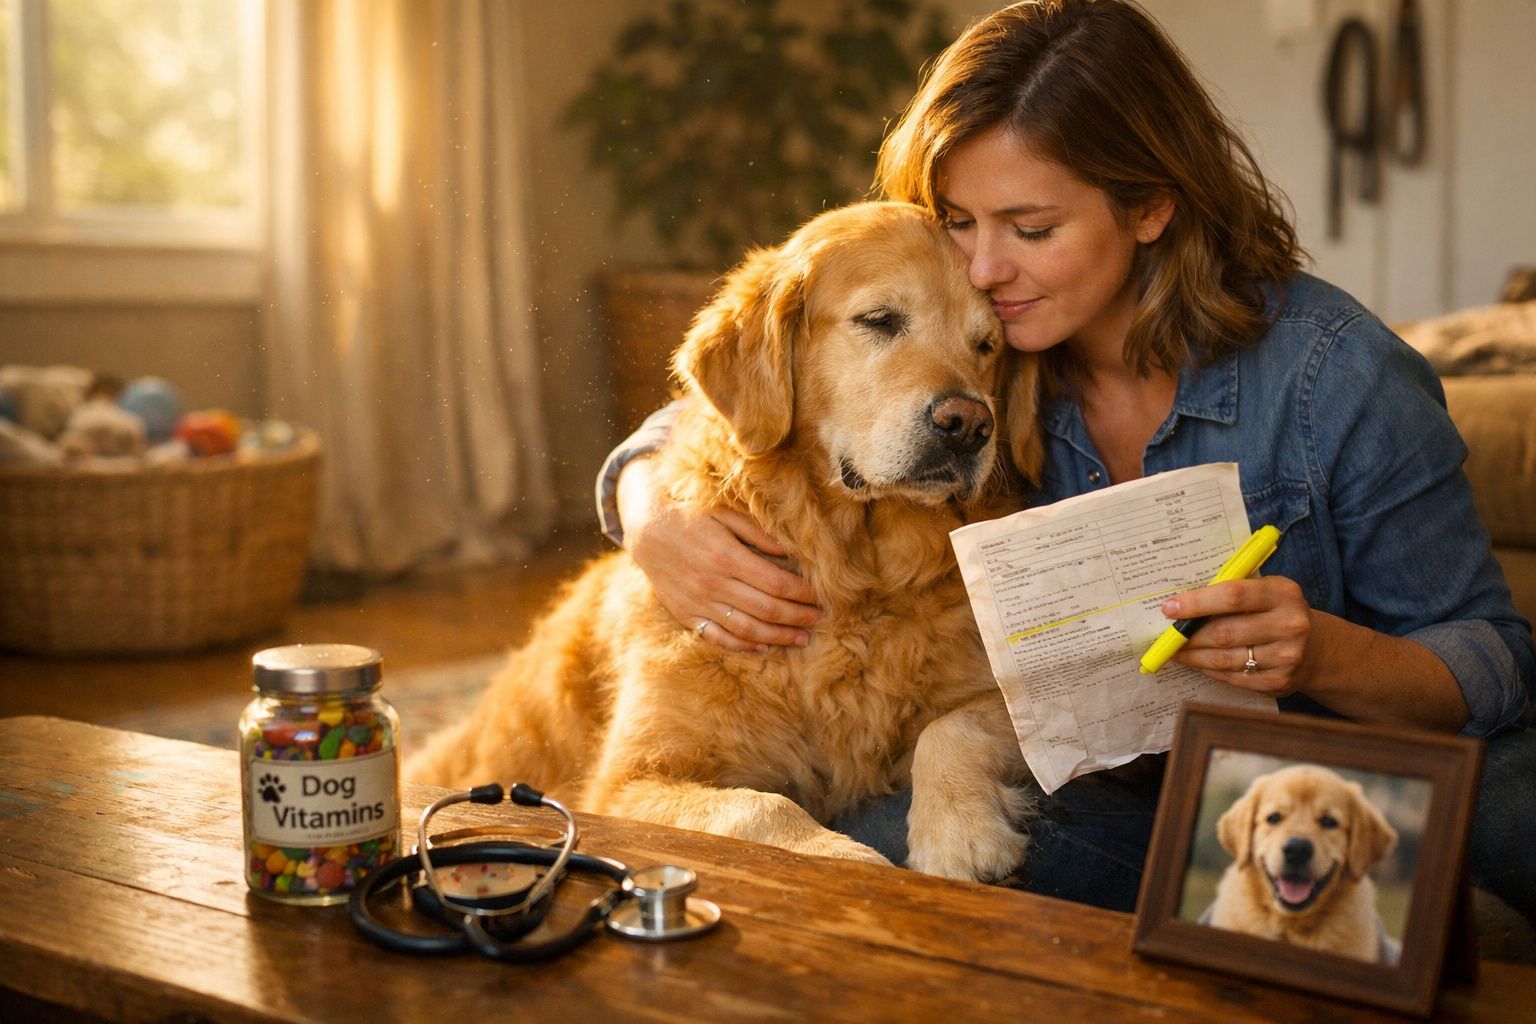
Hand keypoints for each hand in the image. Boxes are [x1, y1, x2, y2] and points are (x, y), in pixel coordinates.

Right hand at [618, 457, 821, 651]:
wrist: (647, 532)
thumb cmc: (692, 517)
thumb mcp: (725, 514)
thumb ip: (758, 533)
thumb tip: (791, 553)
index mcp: (726, 557)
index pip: (776, 583)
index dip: (803, 593)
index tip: (822, 596)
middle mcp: (713, 584)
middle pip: (767, 609)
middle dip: (799, 616)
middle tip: (821, 619)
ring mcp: (699, 604)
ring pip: (747, 629)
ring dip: (779, 637)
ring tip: (802, 639)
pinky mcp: (687, 616)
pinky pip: (719, 638)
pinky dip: (743, 646)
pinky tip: (764, 647)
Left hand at [1163, 575, 1313, 694]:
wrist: (1315, 648)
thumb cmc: (1274, 612)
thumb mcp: (1264, 591)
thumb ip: (1230, 591)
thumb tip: (1179, 603)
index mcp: (1283, 593)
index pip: (1233, 596)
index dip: (1197, 603)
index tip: (1168, 608)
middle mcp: (1290, 624)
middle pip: (1224, 632)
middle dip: (1188, 635)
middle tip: (1166, 636)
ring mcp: (1287, 656)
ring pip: (1224, 659)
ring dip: (1193, 656)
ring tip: (1174, 651)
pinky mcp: (1280, 681)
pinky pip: (1232, 677)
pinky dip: (1209, 670)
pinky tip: (1197, 663)